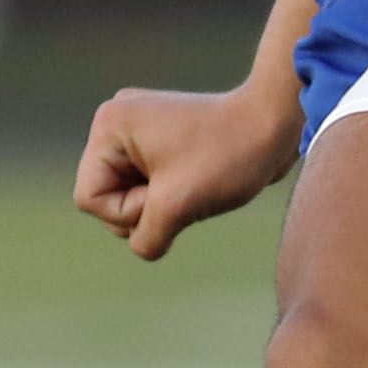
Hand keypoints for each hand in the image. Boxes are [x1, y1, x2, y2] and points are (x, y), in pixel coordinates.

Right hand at [75, 80, 304, 259]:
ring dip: (161, 206)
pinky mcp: (161, 141)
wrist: (277, 124)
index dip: (127, 213)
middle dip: (145, 209)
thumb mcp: (178, 206)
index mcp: (109, 126)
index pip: (90, 198)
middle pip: (106, 198)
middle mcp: (117, 122)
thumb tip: (143, 245)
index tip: (166, 197)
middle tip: (185, 190)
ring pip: (129, 196)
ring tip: (195, 186)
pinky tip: (199, 183)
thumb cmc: (229, 157)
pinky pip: (150, 186)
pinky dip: (172, 197)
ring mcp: (139, 130)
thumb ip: (145, 237)